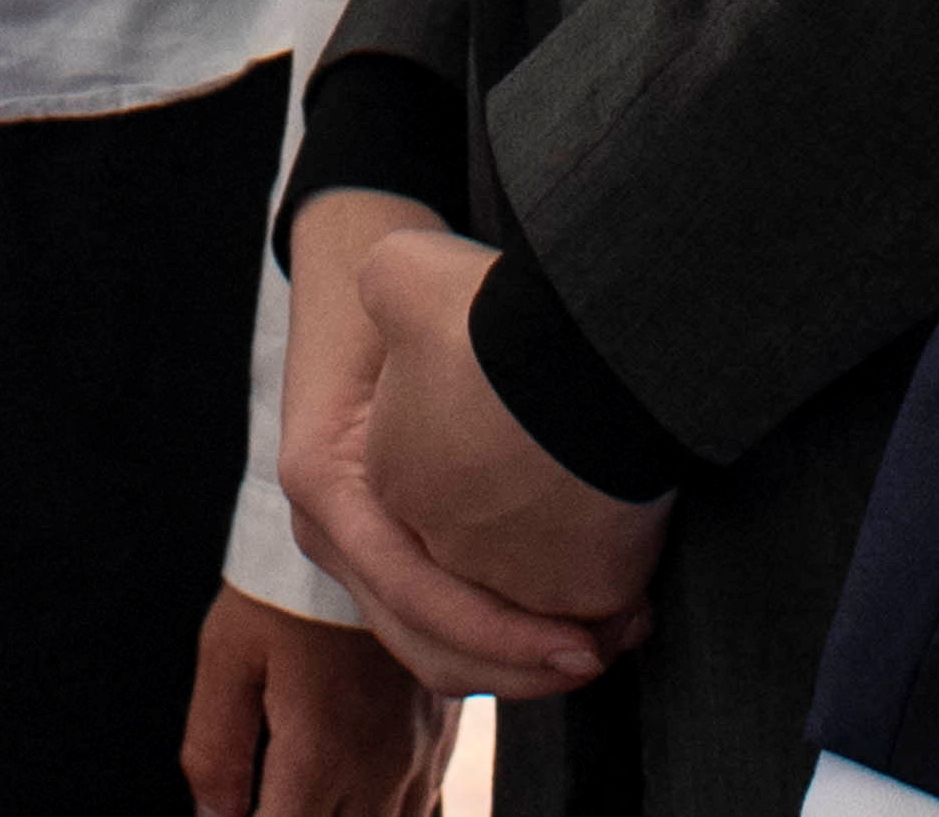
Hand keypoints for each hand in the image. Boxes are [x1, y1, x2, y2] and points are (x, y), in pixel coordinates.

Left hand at [181, 583, 449, 816]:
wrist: (370, 524)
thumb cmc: (288, 585)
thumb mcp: (228, 654)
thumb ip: (214, 745)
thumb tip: (212, 816)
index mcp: (318, 752)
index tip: (239, 810)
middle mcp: (376, 768)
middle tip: (272, 789)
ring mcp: (417, 758)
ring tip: (308, 794)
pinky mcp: (441, 741)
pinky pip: (424, 812)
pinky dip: (388, 816)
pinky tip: (355, 799)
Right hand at [277, 199, 645, 704]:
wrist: (347, 270)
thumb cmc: (387, 281)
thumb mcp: (403, 287)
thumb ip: (434, 323)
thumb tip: (527, 386)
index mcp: (328, 481)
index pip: (414, 594)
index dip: (501, 633)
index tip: (585, 642)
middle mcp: (332, 531)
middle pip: (425, 645)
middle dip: (520, 667)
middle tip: (610, 651)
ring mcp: (358, 546)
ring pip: (435, 650)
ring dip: (520, 663)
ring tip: (609, 641)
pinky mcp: (393, 546)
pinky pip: (445, 624)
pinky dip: (508, 636)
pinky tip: (582, 616)